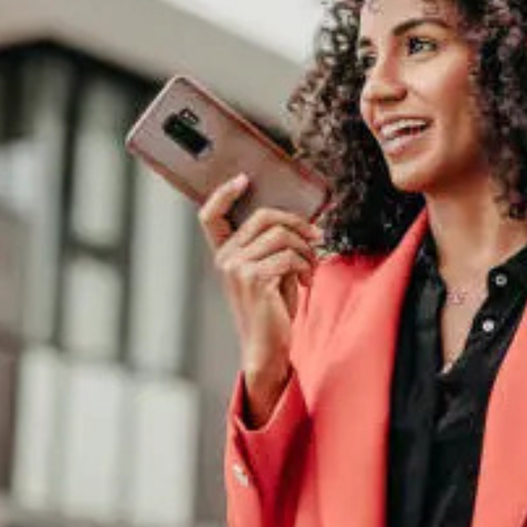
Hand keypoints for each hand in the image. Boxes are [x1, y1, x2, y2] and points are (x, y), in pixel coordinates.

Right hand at [197, 174, 322, 420]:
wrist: (267, 346)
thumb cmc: (271, 309)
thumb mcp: (269, 271)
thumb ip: (272, 246)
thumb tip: (300, 221)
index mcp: (225, 254)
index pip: (210, 215)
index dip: (224, 193)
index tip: (244, 180)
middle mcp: (225, 258)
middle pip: (264, 216)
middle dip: (297, 223)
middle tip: (317, 237)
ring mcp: (236, 268)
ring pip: (281, 235)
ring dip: (306, 250)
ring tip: (310, 268)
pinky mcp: (254, 278)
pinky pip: (288, 256)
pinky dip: (305, 266)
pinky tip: (305, 282)